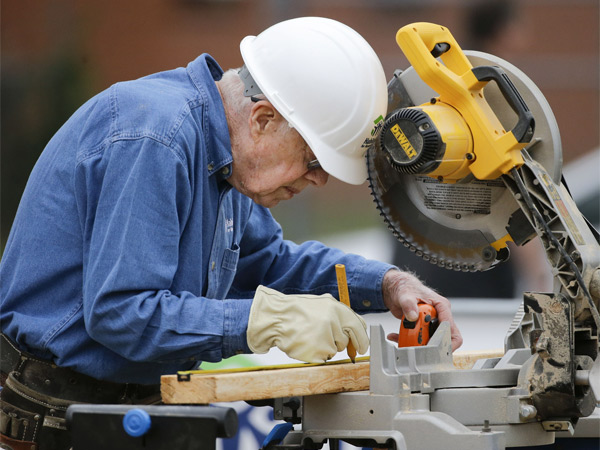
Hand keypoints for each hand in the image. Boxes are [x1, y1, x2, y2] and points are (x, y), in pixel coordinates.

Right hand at [247, 285, 368, 362]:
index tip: (361, 347)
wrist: (275, 318)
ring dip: (325, 347)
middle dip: (341, 343)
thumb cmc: (296, 311)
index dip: (361, 339)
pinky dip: (316, 354)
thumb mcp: (321, 304)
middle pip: (346, 341)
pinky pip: (323, 357)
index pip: (358, 327)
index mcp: (336, 308)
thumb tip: (353, 328)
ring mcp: (326, 337)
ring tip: (310, 336)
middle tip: (330, 341)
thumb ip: (338, 315)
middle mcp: (334, 322)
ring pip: (334, 350)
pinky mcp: (318, 351)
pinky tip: (305, 343)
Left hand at [382, 269, 462, 350]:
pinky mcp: (424, 328)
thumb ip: (409, 305)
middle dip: (432, 346)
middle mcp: (440, 316)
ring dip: (419, 345)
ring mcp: (432, 323)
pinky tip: (396, 336)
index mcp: (442, 306)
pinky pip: (420, 340)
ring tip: (404, 341)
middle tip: (418, 348)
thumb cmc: (406, 288)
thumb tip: (413, 316)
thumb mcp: (406, 295)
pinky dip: (408, 341)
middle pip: (445, 338)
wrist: (397, 289)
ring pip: (432, 342)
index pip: (449, 326)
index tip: (432, 346)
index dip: (444, 339)